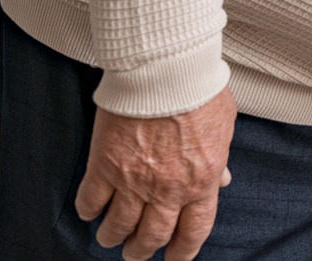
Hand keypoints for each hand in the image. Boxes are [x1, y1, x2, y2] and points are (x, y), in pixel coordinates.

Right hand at [75, 87, 237, 260]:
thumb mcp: (223, 127)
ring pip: (118, 227)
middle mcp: (168, 189)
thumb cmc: (198, 91)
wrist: (166, 69)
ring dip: (112, 237)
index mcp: (201, 181)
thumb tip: (223, 179)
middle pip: (152, 237)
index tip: (175, 260)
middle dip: (141, 250)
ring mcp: (134, 181)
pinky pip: (90, 202)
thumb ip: (218, 159)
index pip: (193, 232)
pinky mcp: (105, 166)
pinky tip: (89, 211)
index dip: (182, 252)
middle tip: (134, 252)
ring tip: (109, 237)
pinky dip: (88, 211)